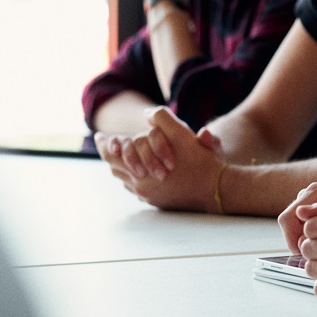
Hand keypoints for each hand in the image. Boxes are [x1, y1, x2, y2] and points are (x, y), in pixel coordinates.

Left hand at [95, 108, 223, 211]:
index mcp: (141, 169)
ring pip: (126, 180)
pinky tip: (141, 172)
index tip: (99, 136)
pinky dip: (135, 179)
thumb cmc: (200, 161)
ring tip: (123, 157)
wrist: (217, 188)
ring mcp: (149, 195)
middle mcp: (141, 185)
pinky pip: (138, 190)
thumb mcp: (181, 133)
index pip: (111, 154)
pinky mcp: (158, 203)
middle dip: (112, 155)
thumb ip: (162, 118)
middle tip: (108, 145)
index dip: (104, 144)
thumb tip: (146, 113)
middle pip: (115, 168)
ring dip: (123, 167)